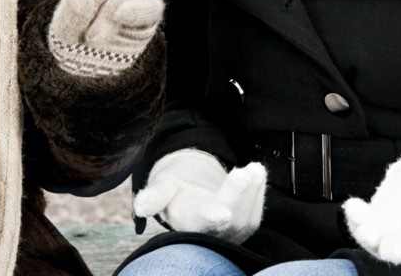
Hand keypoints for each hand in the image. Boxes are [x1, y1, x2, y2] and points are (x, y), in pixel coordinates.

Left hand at [47, 0, 162, 76]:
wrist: (90, 79)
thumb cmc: (71, 49)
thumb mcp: (60, 34)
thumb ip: (68, 15)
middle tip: (83, 26)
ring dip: (107, 17)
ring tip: (93, 39)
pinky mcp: (148, 13)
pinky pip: (149, 4)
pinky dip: (135, 11)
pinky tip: (122, 19)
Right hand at [133, 148, 266, 243]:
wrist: (189, 197)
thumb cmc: (173, 191)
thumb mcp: (162, 187)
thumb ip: (155, 195)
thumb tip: (141, 205)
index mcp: (190, 223)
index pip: (203, 223)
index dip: (213, 219)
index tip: (223, 213)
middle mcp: (211, 234)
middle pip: (229, 220)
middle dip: (238, 196)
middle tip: (243, 173)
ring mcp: (230, 233)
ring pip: (246, 218)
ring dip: (253, 192)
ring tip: (255, 168)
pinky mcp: (243, 227)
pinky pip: (255, 214)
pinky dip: (259, 192)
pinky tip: (258, 172)